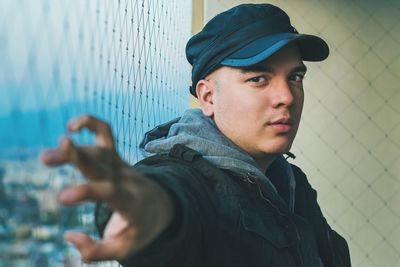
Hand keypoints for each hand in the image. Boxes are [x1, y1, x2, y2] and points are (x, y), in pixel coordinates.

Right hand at [40, 115, 173, 261]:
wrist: (163, 206)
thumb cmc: (142, 229)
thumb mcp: (125, 249)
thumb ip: (96, 250)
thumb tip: (68, 236)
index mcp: (133, 202)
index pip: (111, 192)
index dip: (87, 191)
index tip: (63, 197)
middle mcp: (127, 179)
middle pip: (102, 164)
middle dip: (77, 158)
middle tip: (47, 157)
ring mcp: (122, 165)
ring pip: (98, 150)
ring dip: (72, 150)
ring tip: (45, 158)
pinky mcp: (116, 157)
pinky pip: (106, 134)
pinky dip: (91, 123)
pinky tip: (72, 126)